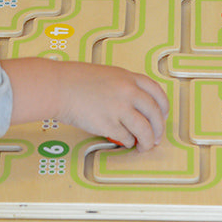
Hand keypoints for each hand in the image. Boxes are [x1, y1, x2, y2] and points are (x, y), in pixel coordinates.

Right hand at [2, 58, 168, 150]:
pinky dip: (128, 142)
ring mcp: (120, 109)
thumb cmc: (75, 79)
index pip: (157, 93)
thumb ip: (124, 86)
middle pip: (155, 114)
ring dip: (147, 141)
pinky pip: (126, 138)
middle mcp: (128, 92)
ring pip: (145, 130)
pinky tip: (123, 141)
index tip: (162, 115)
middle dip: (158, 129)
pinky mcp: (108, 125)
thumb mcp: (107, 74)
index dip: (163, 107)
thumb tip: (135, 106)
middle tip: (155, 137)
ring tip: (143, 146)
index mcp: (128, 78)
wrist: (58, 86)